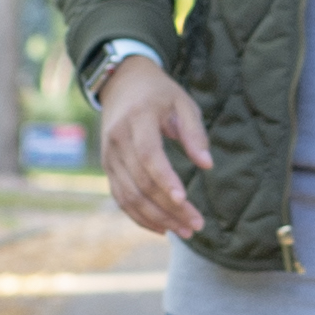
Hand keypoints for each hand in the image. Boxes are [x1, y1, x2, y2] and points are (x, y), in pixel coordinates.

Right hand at [98, 55, 211, 238]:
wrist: (122, 83)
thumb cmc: (159, 94)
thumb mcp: (183, 102)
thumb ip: (194, 133)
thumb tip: (207, 165)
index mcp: (137, 119)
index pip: (148, 155)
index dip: (165, 180)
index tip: (184, 200)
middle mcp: (117, 140)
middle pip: (141, 182)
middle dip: (169, 208)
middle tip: (196, 225)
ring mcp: (109, 156)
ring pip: (129, 196)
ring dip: (156, 218)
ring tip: (184, 231)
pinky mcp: (108, 167)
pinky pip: (120, 197)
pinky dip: (139, 216)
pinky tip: (161, 228)